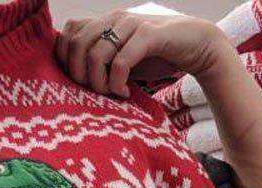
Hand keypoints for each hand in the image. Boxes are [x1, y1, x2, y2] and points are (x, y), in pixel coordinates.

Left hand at [56, 10, 228, 97]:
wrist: (196, 46)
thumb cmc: (156, 57)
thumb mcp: (121, 60)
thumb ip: (100, 62)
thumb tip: (75, 79)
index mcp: (104, 23)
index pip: (68, 33)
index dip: (65, 60)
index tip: (79, 82)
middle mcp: (114, 19)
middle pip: (76, 45)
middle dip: (79, 76)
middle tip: (95, 92)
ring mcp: (131, 25)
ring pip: (96, 54)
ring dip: (99, 83)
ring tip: (113, 94)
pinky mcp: (149, 35)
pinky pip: (121, 61)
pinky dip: (118, 83)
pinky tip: (126, 93)